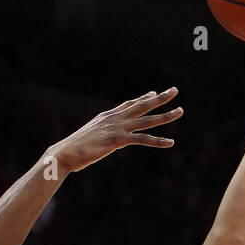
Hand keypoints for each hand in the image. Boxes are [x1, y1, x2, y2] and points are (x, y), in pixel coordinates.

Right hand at [45, 88, 182, 174]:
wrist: (64, 153)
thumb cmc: (71, 150)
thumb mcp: (87, 139)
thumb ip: (96, 138)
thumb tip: (97, 143)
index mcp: (106, 117)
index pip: (128, 104)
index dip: (142, 98)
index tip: (153, 93)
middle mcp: (114, 119)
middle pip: (141, 105)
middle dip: (160, 98)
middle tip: (174, 90)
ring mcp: (117, 128)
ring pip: (147, 120)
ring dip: (165, 115)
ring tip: (180, 111)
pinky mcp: (118, 140)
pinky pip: (142, 139)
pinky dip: (157, 141)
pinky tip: (170, 142)